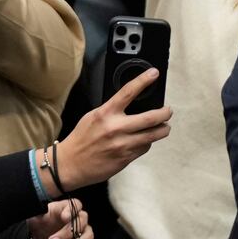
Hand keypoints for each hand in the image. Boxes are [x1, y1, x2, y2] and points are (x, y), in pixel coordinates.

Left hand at [27, 199, 93, 238]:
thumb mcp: (37, 218)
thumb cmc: (43, 225)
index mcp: (68, 208)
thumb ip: (39, 212)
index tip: (64, 217)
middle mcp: (80, 219)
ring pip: (88, 237)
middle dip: (67, 233)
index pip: (76, 205)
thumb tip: (40, 207)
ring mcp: (85, 233)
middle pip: (82, 222)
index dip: (72, 210)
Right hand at [53, 68, 171, 190]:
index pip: (128, 92)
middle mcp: (116, 128)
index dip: (143, 80)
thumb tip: (131, 102)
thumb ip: (112, 109)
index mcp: (106, 114)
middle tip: (168, 111)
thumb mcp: (93, 116)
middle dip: (165, 113)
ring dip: (162, 130)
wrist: (69, 165)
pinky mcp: (125, 159)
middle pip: (151, 118)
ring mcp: (122, 145)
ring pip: (153, 135)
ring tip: (164, 127)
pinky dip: (147, 143)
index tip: (154, 73)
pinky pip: (144, 148)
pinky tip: (145, 141)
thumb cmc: (81, 139)